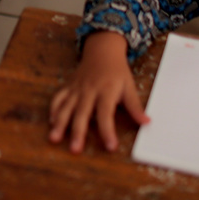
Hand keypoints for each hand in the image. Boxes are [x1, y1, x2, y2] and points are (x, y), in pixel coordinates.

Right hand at [48, 32, 148, 152]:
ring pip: (66, 107)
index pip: (106, 114)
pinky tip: (52, 122)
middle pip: (82, 113)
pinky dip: (54, 109)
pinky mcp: (69, 86)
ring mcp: (77, 88)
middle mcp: (89, 90)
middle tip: (75, 149)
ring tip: (54, 138)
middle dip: (77, 132)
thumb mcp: (129, 86)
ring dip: (60, 123)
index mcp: (106, 91)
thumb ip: (135, 106)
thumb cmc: (117, 70)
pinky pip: (59, 97)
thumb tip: (146, 122)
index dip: (108, 131)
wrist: (102, 49)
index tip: (110, 146)